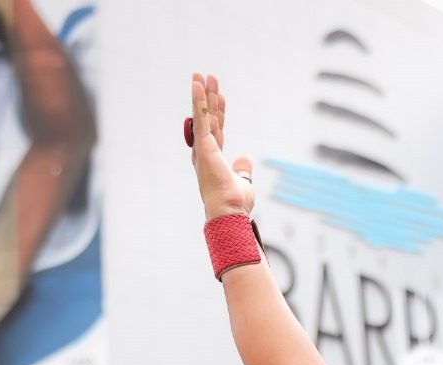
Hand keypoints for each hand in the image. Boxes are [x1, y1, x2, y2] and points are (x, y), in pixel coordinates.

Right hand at [189, 72, 253, 221]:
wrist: (229, 210)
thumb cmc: (234, 202)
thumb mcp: (243, 182)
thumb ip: (242, 169)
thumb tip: (245, 158)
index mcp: (213, 159)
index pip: (217, 130)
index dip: (219, 113)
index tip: (221, 97)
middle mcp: (204, 152)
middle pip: (208, 119)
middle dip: (208, 98)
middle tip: (208, 78)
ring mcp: (202, 148)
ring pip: (202, 115)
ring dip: (202, 94)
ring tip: (201, 75)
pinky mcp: (203, 145)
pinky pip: (200, 119)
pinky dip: (198, 101)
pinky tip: (197, 85)